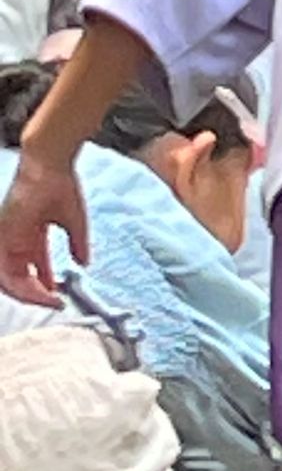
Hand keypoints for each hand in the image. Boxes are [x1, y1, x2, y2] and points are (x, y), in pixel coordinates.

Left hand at [0, 147, 82, 309]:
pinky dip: (21, 287)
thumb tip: (84, 264)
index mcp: (29, 236)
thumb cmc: (61, 185)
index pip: (31, 270)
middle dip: (37, 296)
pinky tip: (40, 294)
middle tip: (55, 304)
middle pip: (18, 279)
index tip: (62, 298)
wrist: (50, 166)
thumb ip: (77, 245)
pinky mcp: (4, 235)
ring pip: (10, 280)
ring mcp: (7, 238)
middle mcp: (15, 240)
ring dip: (30, 295)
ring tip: (50, 302)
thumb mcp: (74, 223)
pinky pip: (5, 271)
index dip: (45, 287)